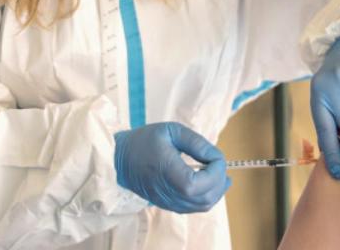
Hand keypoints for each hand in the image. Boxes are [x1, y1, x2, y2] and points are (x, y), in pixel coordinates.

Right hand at [114, 122, 230, 212]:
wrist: (119, 159)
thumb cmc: (144, 141)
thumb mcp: (171, 131)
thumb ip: (196, 143)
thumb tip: (216, 156)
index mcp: (169, 173)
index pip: (201, 183)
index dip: (216, 170)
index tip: (215, 155)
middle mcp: (170, 193)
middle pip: (205, 198)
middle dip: (219, 180)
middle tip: (219, 163)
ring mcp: (169, 202)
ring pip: (202, 206)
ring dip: (216, 191)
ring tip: (220, 174)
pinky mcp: (168, 204)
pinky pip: (193, 207)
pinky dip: (206, 197)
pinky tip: (209, 184)